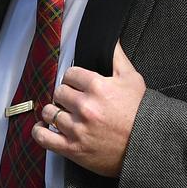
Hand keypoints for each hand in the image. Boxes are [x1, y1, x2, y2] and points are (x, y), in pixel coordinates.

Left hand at [32, 42, 145, 176]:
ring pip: (49, 112)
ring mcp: (77, 129)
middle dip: (65, 95)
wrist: (147, 145)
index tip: (77, 85)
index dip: (74, 78)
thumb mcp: (132, 79)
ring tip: (60, 113)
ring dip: (53, 111)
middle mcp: (85, 107)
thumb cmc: (141, 113)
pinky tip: (44, 127)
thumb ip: (116, 56)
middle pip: (59, 92)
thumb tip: (109, 39)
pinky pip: (44, 137)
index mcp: (97, 87)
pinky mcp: (73, 148)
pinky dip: (39, 131)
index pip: (70, 74)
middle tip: (73, 100)